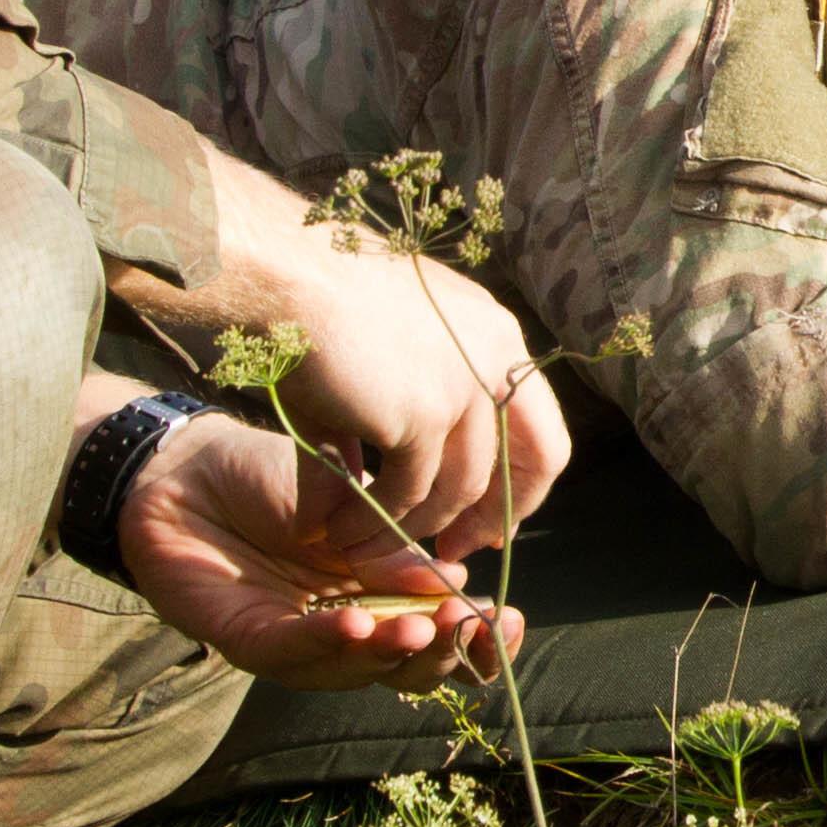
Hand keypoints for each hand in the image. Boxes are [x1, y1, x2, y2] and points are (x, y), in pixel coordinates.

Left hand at [119, 412, 517, 695]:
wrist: (186, 467)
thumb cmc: (269, 476)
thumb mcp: (350, 498)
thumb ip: (394, 543)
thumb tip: (454, 582)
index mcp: (383, 593)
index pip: (440, 632)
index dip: (476, 637)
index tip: (507, 618)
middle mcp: (347, 627)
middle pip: (407, 667)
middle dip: (446, 654)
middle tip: (471, 627)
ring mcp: (298, 641)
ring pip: (355, 670)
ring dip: (393, 653)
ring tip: (423, 628)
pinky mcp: (247, 641)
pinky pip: (294, 652)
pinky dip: (330, 642)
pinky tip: (359, 625)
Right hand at [224, 226, 573, 556]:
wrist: (287, 273)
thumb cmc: (323, 296)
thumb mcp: (403, 338)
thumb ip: (430, 390)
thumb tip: (426, 463)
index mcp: (495, 336)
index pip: (539, 428)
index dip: (517, 486)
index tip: (483, 520)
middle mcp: (495, 359)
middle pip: (530, 463)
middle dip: (492, 520)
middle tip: (449, 553)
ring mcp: (464, 387)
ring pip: (457, 490)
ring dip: (410, 530)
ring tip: (363, 546)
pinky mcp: (422, 415)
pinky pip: (406, 494)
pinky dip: (373, 522)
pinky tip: (340, 531)